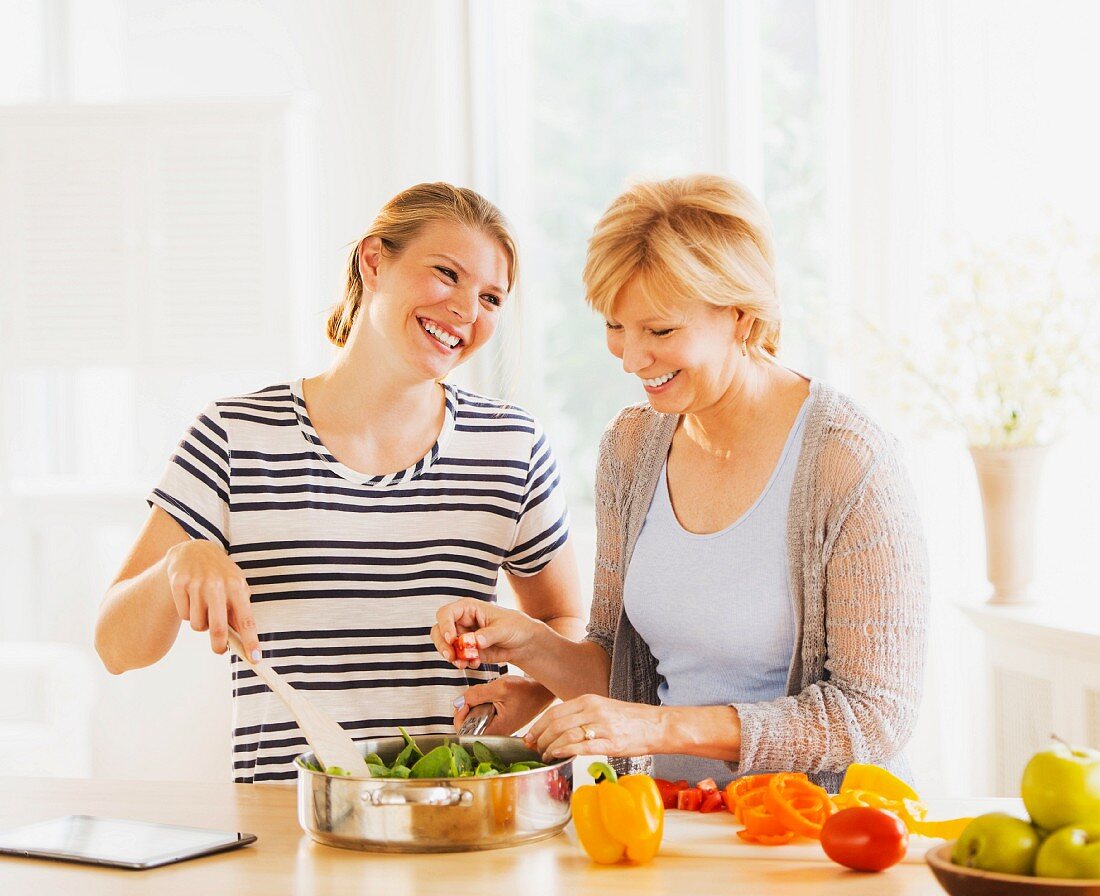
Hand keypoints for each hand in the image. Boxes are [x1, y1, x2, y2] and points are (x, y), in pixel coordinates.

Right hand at [164, 540, 260, 658]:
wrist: (193, 550)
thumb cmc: (220, 574)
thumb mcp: (235, 585)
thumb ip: (239, 609)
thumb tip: (241, 640)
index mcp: (236, 586)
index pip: (246, 619)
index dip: (250, 641)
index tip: (255, 659)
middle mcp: (217, 585)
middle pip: (217, 628)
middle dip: (219, 645)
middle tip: (219, 650)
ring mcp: (196, 584)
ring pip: (197, 624)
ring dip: (201, 624)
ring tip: (204, 608)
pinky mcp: (178, 584)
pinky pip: (183, 615)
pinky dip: (187, 613)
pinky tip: (191, 599)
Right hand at [431, 598, 540, 668]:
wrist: (524, 643)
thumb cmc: (516, 626)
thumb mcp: (505, 628)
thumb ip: (489, 634)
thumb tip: (475, 640)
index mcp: (469, 608)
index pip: (446, 613)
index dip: (444, 625)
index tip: (451, 639)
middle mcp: (462, 621)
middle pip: (439, 630)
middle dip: (442, 645)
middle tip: (450, 657)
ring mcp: (463, 637)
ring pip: (445, 646)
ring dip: (451, 656)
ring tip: (464, 663)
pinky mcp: (467, 651)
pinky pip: (457, 657)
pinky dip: (462, 662)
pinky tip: (476, 663)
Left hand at [453, 675, 554, 735]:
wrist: (541, 691)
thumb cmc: (527, 692)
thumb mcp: (501, 688)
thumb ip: (478, 694)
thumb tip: (460, 700)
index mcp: (496, 730)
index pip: (466, 733)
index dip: (460, 717)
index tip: (465, 703)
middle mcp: (495, 732)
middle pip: (467, 726)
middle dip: (466, 708)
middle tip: (471, 696)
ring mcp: (496, 726)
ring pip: (474, 718)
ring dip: (474, 704)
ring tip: (483, 694)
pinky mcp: (498, 720)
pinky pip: (482, 714)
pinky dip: (481, 703)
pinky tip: (488, 696)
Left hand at [523, 695, 659, 759]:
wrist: (657, 725)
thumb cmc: (631, 720)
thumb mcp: (603, 709)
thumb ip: (582, 715)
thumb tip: (559, 729)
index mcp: (589, 700)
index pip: (554, 712)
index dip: (538, 725)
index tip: (529, 736)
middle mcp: (593, 710)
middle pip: (556, 723)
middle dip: (539, 738)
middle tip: (533, 749)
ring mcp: (602, 726)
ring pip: (565, 734)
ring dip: (549, 747)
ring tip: (545, 756)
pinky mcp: (610, 743)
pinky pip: (582, 746)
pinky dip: (565, 750)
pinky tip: (557, 754)